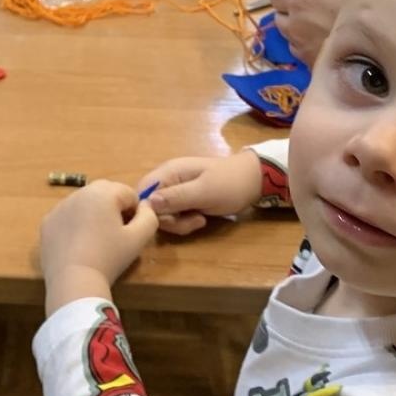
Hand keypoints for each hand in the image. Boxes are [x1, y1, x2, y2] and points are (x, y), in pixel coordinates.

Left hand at [39, 181, 158, 313]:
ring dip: (93, 215)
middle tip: (115, 236)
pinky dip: (74, 226)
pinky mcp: (47, 222)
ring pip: (85, 204)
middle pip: (105, 193)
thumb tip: (145, 206)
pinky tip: (78, 247)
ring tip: (96, 243)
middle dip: (113, 210)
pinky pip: (67, 217)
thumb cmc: (109, 258)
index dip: (134, 213)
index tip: (130, 232)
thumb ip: (149, 217)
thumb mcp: (138, 239)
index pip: (128, 193)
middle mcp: (79, 193)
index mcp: (103, 192)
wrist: (73, 281)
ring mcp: (59, 207)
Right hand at [140, 152, 263, 235]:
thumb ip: (176, 197)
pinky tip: (200, 220)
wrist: (253, 182)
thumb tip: (148, 203)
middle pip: (151, 206)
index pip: (142, 192)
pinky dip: (184, 222)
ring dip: (179, 223)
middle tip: (192, 222)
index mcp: (169, 172)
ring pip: (163, 214)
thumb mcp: (205, 192)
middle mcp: (168, 180)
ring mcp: (176, 191)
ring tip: (199, 221)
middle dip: (169, 220)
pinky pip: (175, 216)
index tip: (171, 219)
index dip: (150, 210)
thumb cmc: (230, 184)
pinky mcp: (184, 201)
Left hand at [268, 0, 349, 65]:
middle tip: (317, 3)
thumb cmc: (379, 0)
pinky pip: (306, 56)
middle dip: (293, 8)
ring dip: (301, 29)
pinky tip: (336, 43)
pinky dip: (314, 48)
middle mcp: (297, 26)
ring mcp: (305, 51)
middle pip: (281, 16)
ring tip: (326, 24)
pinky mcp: (316, 70)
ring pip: (291, 38)